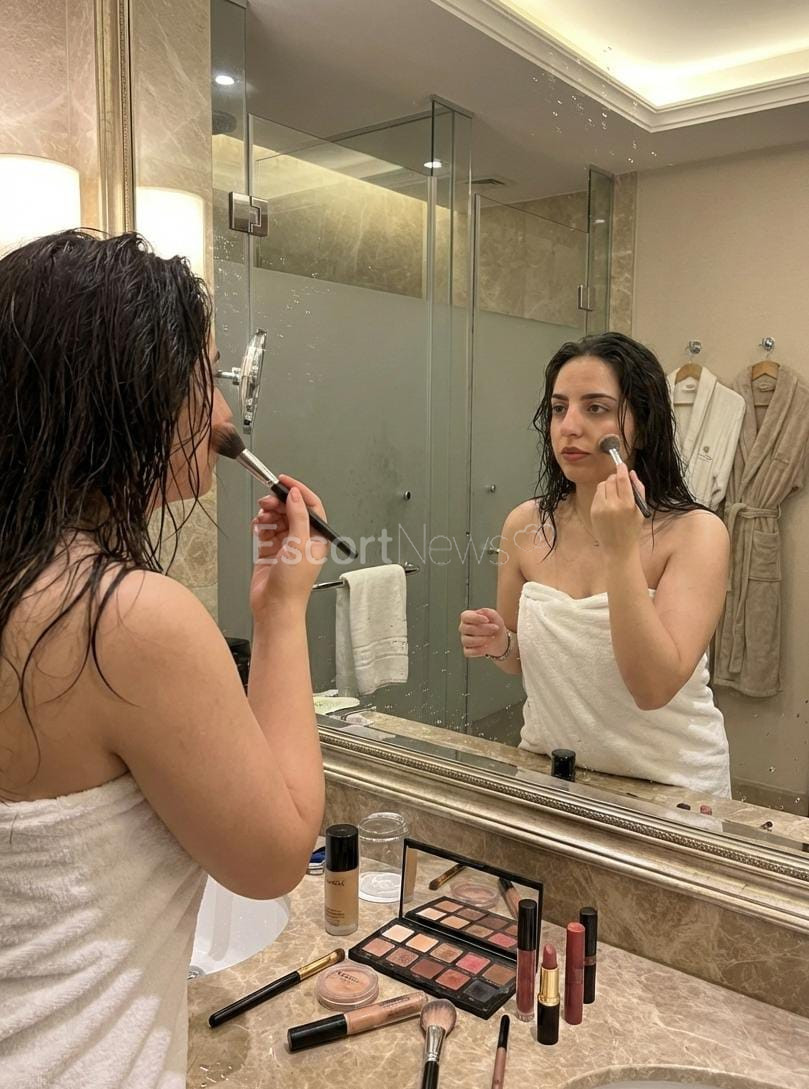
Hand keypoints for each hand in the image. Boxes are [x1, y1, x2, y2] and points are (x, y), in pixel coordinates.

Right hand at [249, 474, 328, 617]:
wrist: (274, 607)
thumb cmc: (293, 586)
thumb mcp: (299, 545)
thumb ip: (298, 517)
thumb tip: (296, 495)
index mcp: (317, 538)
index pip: (311, 507)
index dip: (299, 491)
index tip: (284, 481)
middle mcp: (303, 540)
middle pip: (291, 510)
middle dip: (279, 503)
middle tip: (267, 500)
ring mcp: (286, 546)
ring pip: (277, 519)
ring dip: (268, 514)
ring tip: (262, 516)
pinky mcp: (270, 551)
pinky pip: (266, 530)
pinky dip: (261, 525)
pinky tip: (257, 526)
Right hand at [459, 607, 507, 657]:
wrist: (500, 640)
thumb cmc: (494, 626)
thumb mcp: (495, 617)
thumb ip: (489, 612)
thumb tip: (481, 611)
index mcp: (468, 617)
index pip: (465, 616)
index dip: (475, 618)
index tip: (487, 620)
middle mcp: (464, 628)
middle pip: (467, 629)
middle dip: (483, 629)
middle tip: (495, 628)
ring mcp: (465, 639)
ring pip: (467, 641)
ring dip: (481, 640)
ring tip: (492, 638)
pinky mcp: (467, 650)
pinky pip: (468, 652)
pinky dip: (477, 651)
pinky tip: (486, 648)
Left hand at [590, 462, 644, 554]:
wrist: (618, 547)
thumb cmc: (632, 529)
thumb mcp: (640, 510)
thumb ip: (638, 489)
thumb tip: (632, 473)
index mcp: (628, 505)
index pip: (622, 480)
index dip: (621, 470)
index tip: (621, 465)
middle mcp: (613, 505)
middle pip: (611, 480)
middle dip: (615, 478)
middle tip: (619, 482)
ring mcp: (601, 508)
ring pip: (602, 485)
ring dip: (608, 485)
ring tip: (614, 495)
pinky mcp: (593, 511)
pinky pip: (597, 494)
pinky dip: (602, 494)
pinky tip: (608, 503)